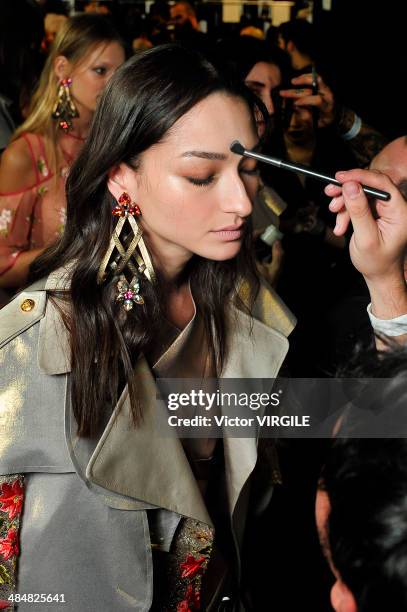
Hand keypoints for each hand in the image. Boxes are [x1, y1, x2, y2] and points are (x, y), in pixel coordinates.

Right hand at [279, 73, 334, 128]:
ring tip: (292, 82)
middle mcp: (328, 96)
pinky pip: (315, 77)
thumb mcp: (315, 124)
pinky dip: (306, 77)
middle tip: (283, 93)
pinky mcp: (324, 85)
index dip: (305, 101)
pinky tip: (297, 79)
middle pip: (312, 90)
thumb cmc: (323, 120)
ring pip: (316, 80)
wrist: (334, 114)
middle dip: (296, 92)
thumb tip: (296, 106)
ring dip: (302, 80)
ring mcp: (327, 89)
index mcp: (327, 107)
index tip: (295, 103)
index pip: (317, 100)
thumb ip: (306, 117)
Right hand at [325, 169, 406, 286]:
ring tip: (334, 213)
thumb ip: (359, 211)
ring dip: (344, 202)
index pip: (381, 184)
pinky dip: (345, 211)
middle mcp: (394, 207)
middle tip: (330, 191)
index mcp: (400, 211)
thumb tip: (351, 186)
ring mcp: (385, 209)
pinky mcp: (375, 212)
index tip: (340, 177)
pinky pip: (357, 203)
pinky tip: (340, 225)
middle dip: (347, 189)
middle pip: (369, 185)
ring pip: (360, 193)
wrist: (379, 274)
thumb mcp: (365, 237)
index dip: (360, 176)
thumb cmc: (376, 261)